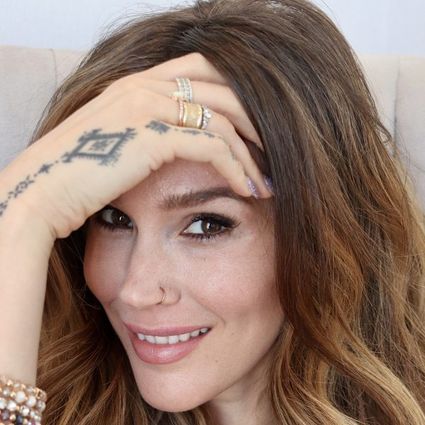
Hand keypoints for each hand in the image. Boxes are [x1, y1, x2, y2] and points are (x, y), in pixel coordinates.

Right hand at [0, 53, 271, 239]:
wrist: (44, 191)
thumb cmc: (79, 174)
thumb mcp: (117, 142)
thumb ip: (148, 130)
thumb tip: (176, 143)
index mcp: (139, 84)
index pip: (204, 71)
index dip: (237, 97)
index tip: (255, 132)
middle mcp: (146, 86)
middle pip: (223, 89)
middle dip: (255, 123)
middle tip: (273, 154)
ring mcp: (148, 106)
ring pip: (223, 119)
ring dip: (251, 154)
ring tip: (266, 183)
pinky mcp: (153, 135)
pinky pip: (213, 145)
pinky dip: (237, 168)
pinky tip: (248, 189)